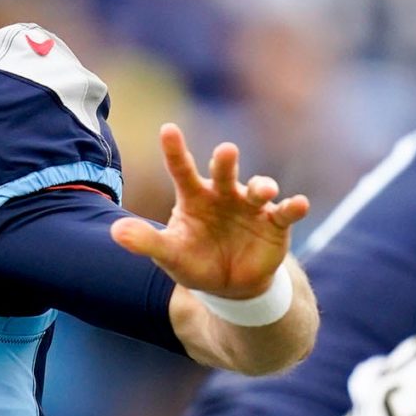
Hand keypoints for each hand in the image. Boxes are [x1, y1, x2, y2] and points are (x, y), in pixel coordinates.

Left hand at [111, 123, 309, 299]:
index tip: (168, 129)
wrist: (231, 286)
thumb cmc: (196, 262)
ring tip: (262, 189)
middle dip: (226, 162)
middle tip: (227, 151)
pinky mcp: (275, 223)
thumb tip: (115, 232)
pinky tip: (300, 204)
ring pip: (258, 188)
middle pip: (224, 172)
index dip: (175, 150)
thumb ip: (146, 242)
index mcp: (194, 197)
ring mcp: (251, 206)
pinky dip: (294, 207)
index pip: (181, 169)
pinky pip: (286, 212)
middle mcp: (223, 194)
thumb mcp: (170, 255)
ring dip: (261, 186)